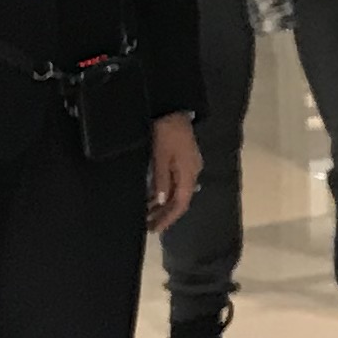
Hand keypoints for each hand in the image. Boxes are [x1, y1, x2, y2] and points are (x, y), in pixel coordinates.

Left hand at [145, 112, 200, 231]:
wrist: (172, 108)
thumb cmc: (166, 132)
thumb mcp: (160, 156)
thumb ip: (162, 179)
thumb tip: (161, 201)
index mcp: (188, 173)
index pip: (181, 203)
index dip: (168, 218)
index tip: (154, 229)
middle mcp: (191, 172)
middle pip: (180, 199)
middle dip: (164, 214)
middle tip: (148, 226)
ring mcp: (187, 166)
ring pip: (176, 192)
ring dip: (163, 204)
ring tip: (146, 213)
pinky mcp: (181, 160)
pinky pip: (174, 182)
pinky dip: (163, 192)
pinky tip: (152, 196)